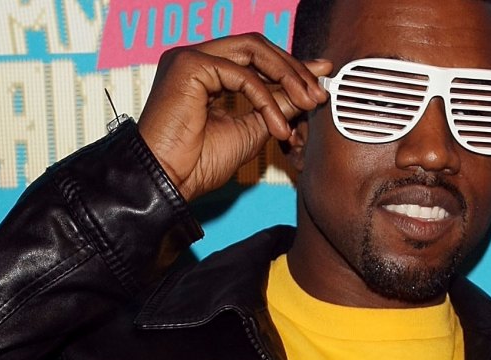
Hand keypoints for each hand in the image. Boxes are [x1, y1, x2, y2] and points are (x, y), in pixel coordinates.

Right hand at [137, 34, 330, 201]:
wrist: (169, 182)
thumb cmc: (199, 164)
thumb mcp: (252, 129)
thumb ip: (278, 104)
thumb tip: (310, 88)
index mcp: (205, 72)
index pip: (255, 57)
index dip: (290, 66)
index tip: (321, 76)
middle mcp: (195, 59)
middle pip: (257, 46)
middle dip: (294, 69)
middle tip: (318, 94)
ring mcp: (189, 58)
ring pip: (253, 50)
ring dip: (287, 77)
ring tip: (307, 104)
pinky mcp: (188, 65)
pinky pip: (243, 75)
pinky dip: (266, 99)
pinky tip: (277, 126)